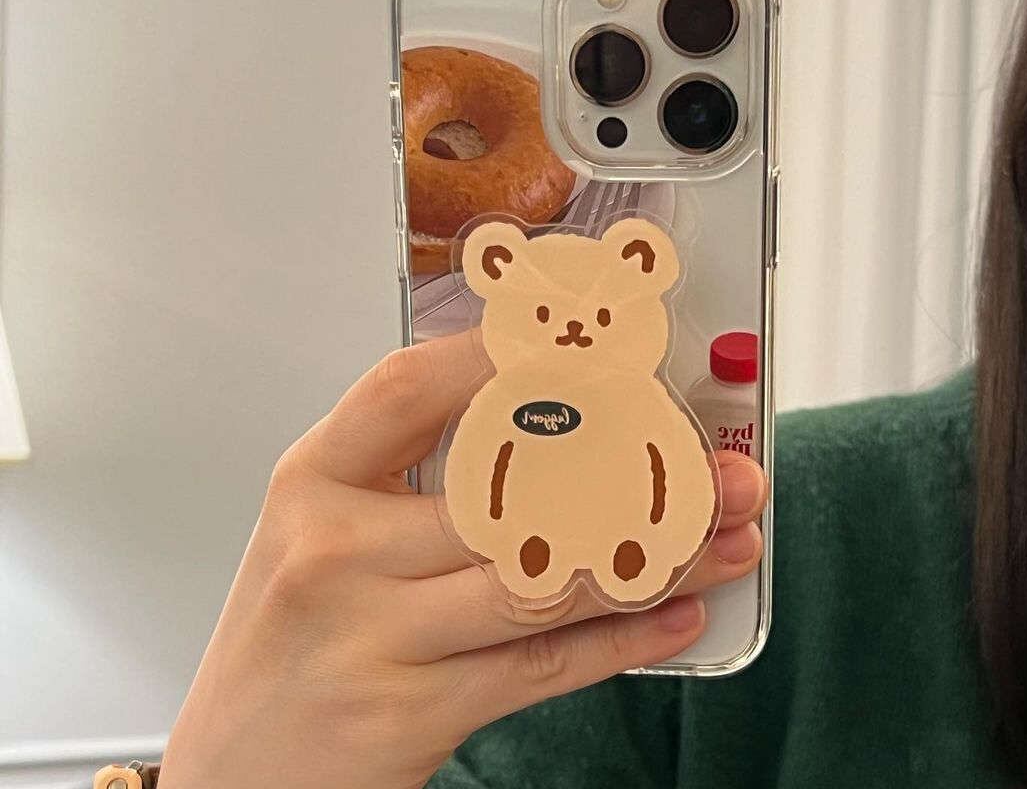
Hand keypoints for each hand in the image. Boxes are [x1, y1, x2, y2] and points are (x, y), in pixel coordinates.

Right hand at [158, 332, 766, 788]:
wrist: (233, 771)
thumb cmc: (291, 638)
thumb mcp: (320, 531)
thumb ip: (410, 474)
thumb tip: (551, 426)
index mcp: (314, 480)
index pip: (411, 388)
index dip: (504, 355)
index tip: (589, 343)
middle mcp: (337, 548)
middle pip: (511, 491)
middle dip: (634, 470)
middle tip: (718, 465)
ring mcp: (372, 633)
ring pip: (546, 581)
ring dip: (657, 559)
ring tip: (730, 536)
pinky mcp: (410, 713)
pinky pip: (542, 667)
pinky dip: (624, 641)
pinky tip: (679, 617)